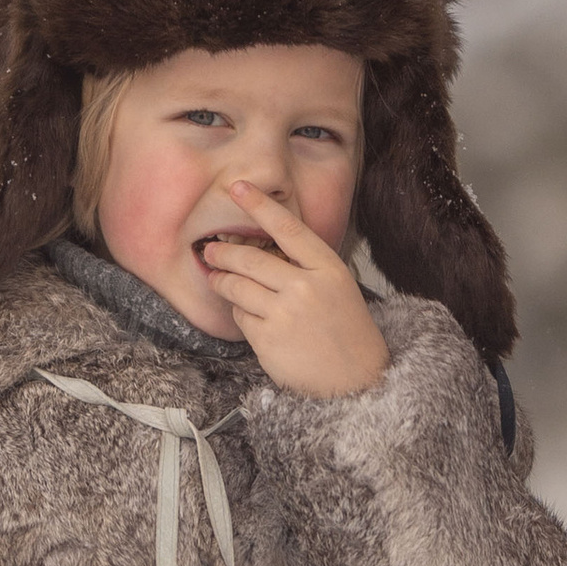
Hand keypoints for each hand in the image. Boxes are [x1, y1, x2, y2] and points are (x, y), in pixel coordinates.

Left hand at [197, 184, 390, 397]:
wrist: (355, 378)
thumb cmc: (344, 327)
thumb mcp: (336, 285)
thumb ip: (304, 264)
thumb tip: (261, 243)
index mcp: (327, 268)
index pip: (287, 228)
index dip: (259, 205)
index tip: (238, 187)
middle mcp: (305, 288)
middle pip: (250, 258)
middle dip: (223, 252)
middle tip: (211, 249)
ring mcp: (284, 314)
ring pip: (237, 286)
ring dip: (221, 280)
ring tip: (217, 277)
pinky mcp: (267, 340)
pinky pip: (240, 315)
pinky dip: (239, 312)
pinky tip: (250, 314)